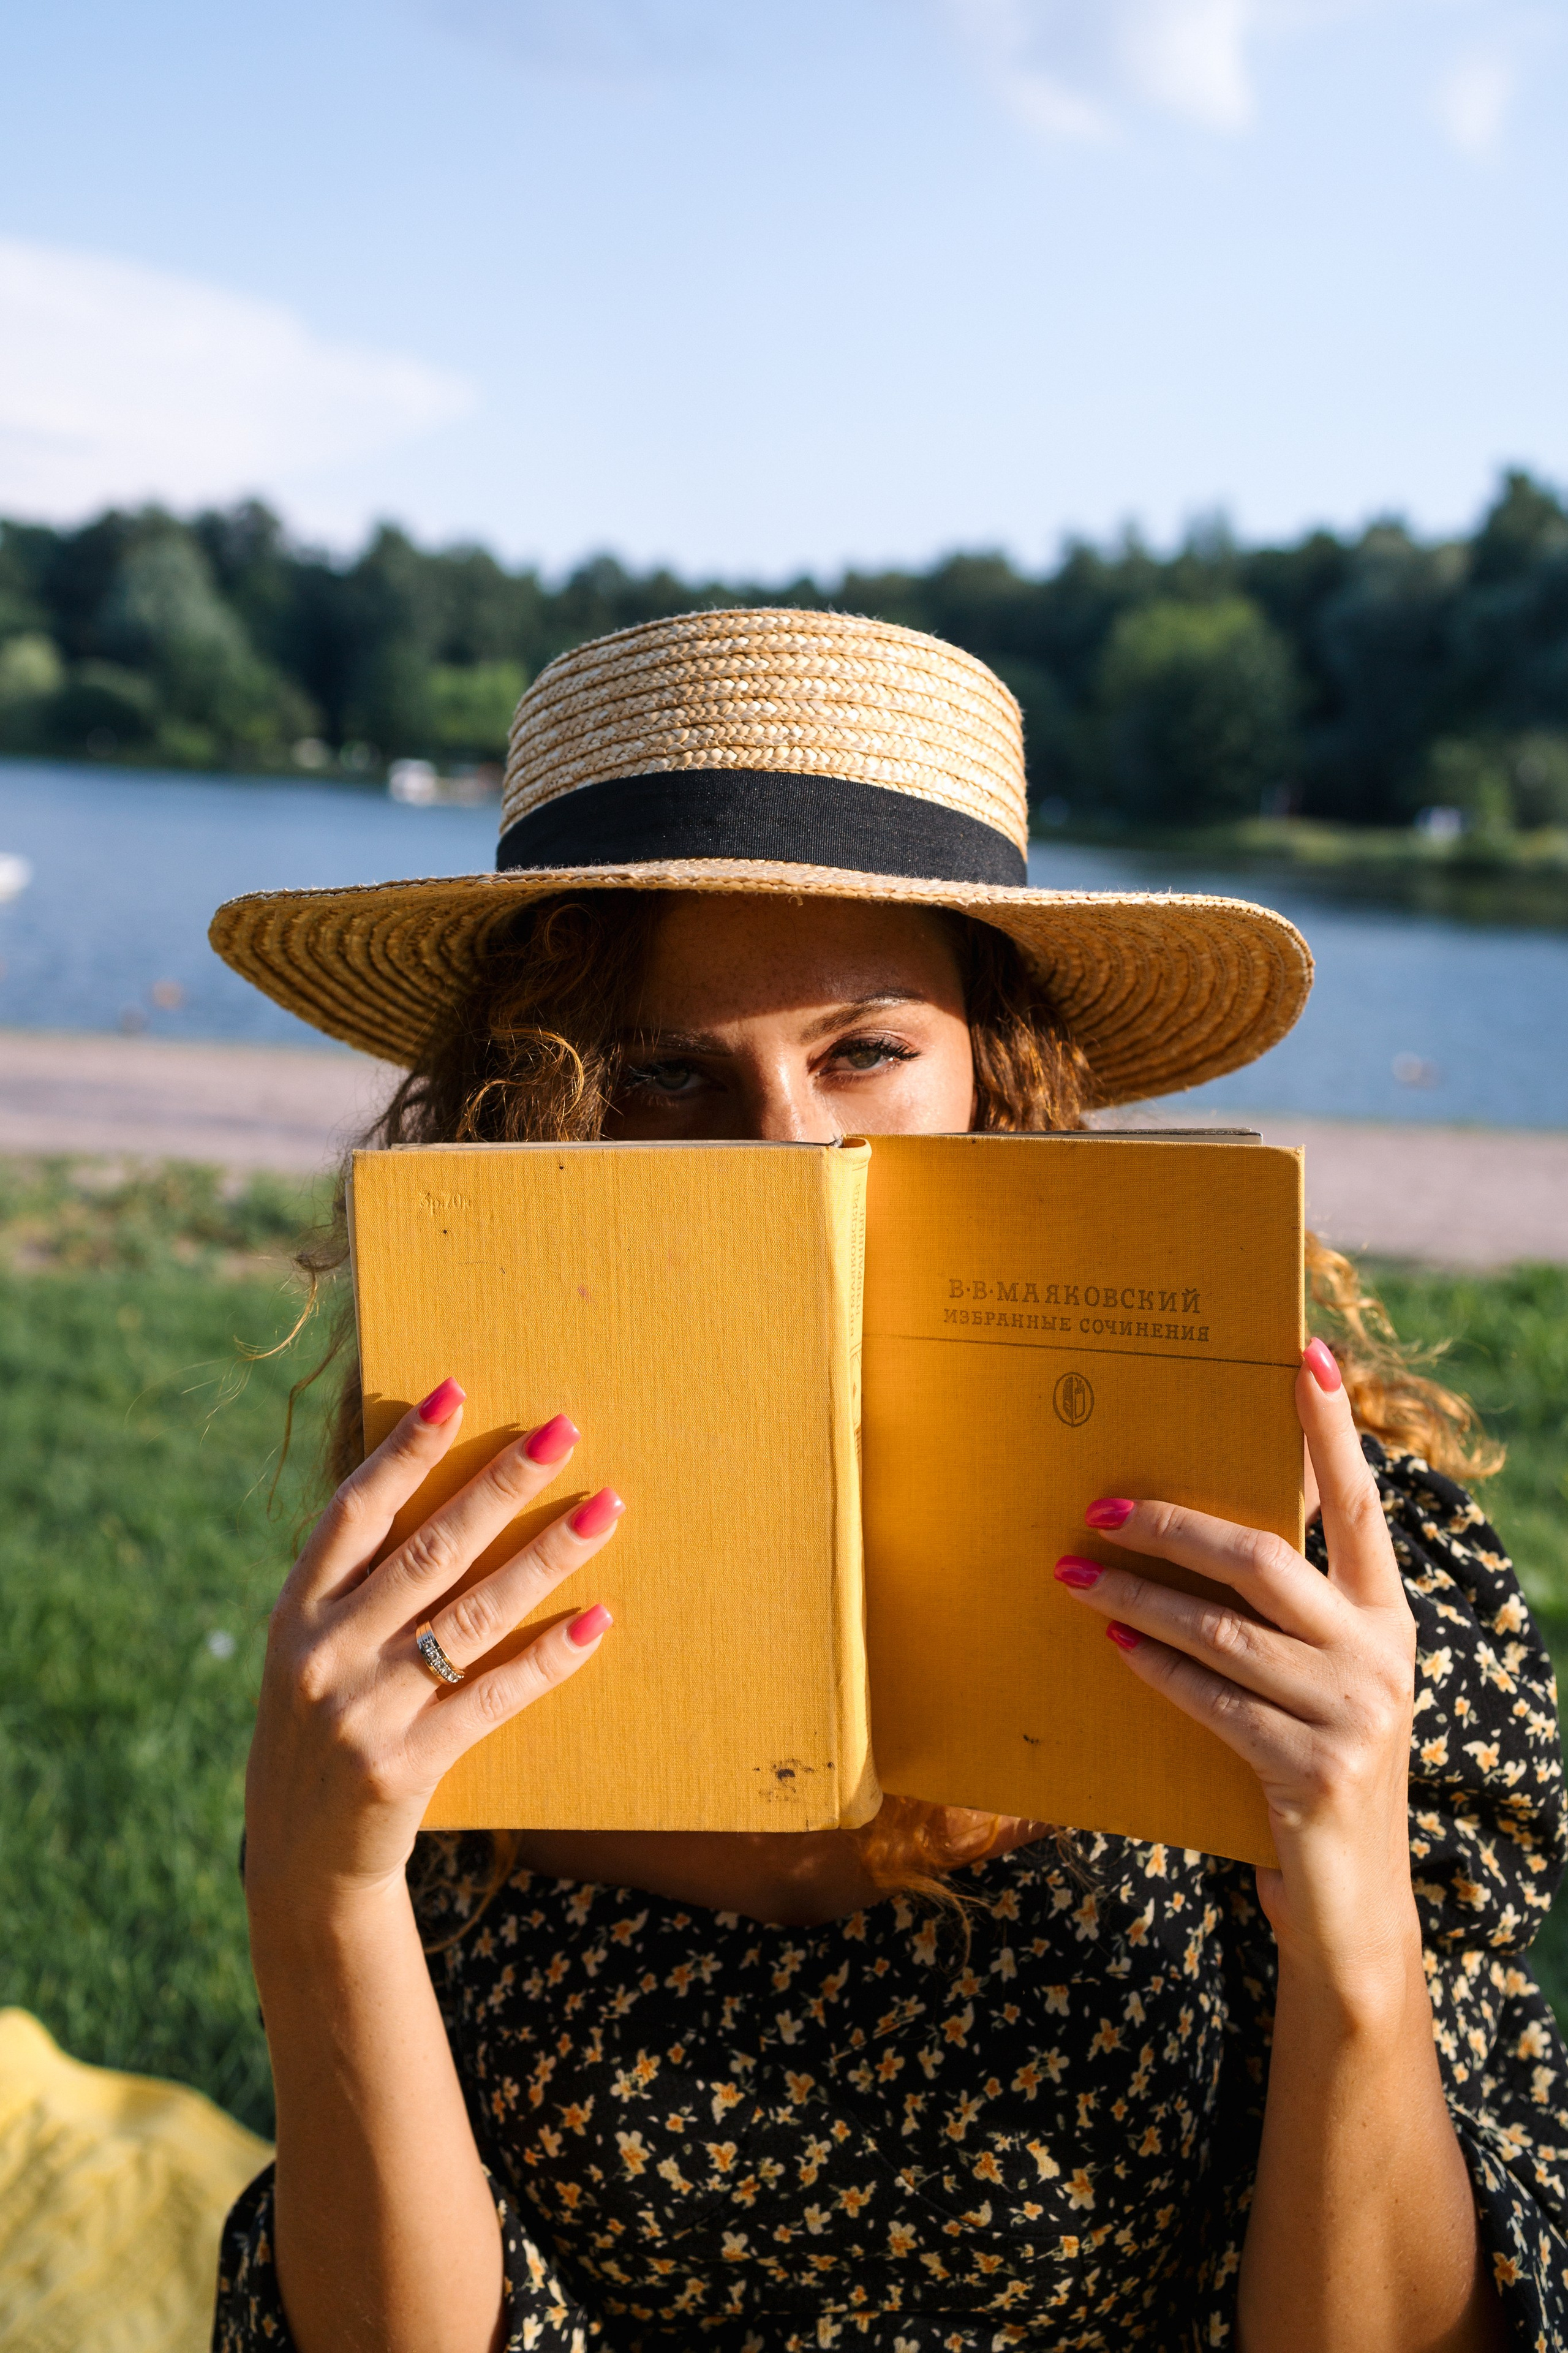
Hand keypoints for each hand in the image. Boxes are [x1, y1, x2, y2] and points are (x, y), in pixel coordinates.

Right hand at [244, 1381, 623, 1908]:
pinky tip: (597, 1619)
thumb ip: (357, 1582)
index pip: (356, 1511)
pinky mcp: (407, 1765)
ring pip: (473, 1615)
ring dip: (547, 1556)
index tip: (458, 1390)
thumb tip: (437, 1490)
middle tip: (565, 1431)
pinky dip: (548, 1656)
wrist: (300, 1859)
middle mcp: (324, 1653)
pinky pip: (494, 1696)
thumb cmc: (321, 1724)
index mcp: (296, 1611)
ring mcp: (364, 1711)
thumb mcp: (309, 1648)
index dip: (405, 1450)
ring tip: (607, 1509)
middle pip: (429, 1550)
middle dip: (502, 1484)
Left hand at [1053, 1339, 1418, 1989]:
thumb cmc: (1310, 1767)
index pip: (1357, 1502)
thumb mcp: (1312, 1682)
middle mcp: (1381, 1653)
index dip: (1330, 1428)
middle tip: (1098, 1505)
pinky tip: (1114, 1647)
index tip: (1304, 1353)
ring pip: (1223, 1627)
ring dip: (1137, 1596)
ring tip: (1072, 1574)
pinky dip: (1156, 1668)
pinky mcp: (1314, 1770)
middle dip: (1173, 1523)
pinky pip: (1213, 1699)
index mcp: (1385, 1616)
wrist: (1350, 1910)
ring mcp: (1354, 1714)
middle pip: (1265, 1554)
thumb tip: (1183, 1533)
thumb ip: (1277, 1616)